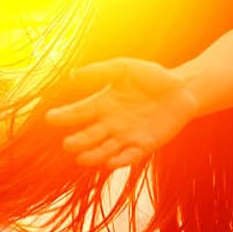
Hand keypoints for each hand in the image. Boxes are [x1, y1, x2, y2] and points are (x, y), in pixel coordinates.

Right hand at [45, 57, 197, 168]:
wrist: (182, 89)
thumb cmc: (153, 77)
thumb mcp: (126, 68)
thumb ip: (101, 71)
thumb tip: (73, 76)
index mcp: (103, 104)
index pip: (79, 112)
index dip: (65, 115)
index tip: (50, 118)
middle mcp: (110, 123)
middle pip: (89, 136)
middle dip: (78, 142)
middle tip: (67, 144)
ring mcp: (126, 136)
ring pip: (105, 150)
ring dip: (94, 156)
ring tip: (82, 158)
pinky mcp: (143, 145)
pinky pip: (129, 156)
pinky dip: (120, 161)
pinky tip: (111, 163)